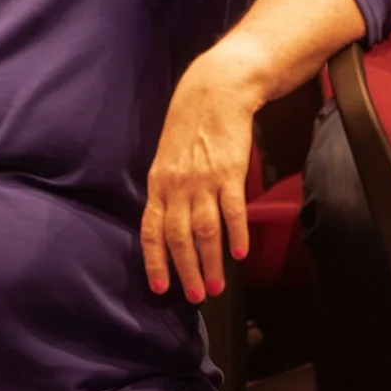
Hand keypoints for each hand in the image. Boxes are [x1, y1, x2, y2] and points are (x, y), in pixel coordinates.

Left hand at [140, 55, 265, 303]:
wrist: (214, 92)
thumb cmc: (189, 127)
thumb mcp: (168, 159)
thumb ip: (168, 192)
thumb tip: (169, 226)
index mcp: (158, 184)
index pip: (151, 230)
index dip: (155, 261)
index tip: (161, 288)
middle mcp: (177, 185)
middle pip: (178, 237)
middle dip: (185, 271)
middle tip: (196, 297)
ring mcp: (203, 180)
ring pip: (205, 230)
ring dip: (210, 262)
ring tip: (217, 287)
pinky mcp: (229, 172)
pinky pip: (232, 210)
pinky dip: (236, 234)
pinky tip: (239, 254)